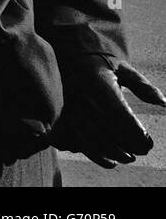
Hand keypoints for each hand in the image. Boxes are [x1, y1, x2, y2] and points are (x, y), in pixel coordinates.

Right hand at [49, 56, 165, 166]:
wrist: (68, 57)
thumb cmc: (101, 64)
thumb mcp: (123, 69)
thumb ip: (143, 86)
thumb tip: (163, 102)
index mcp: (98, 83)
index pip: (118, 113)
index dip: (134, 131)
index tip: (148, 142)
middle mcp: (82, 97)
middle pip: (107, 130)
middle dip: (128, 145)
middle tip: (142, 151)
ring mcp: (70, 108)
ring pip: (92, 139)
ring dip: (112, 154)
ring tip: (128, 158)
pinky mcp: (63, 117)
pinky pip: (77, 141)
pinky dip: (95, 154)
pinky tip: (109, 160)